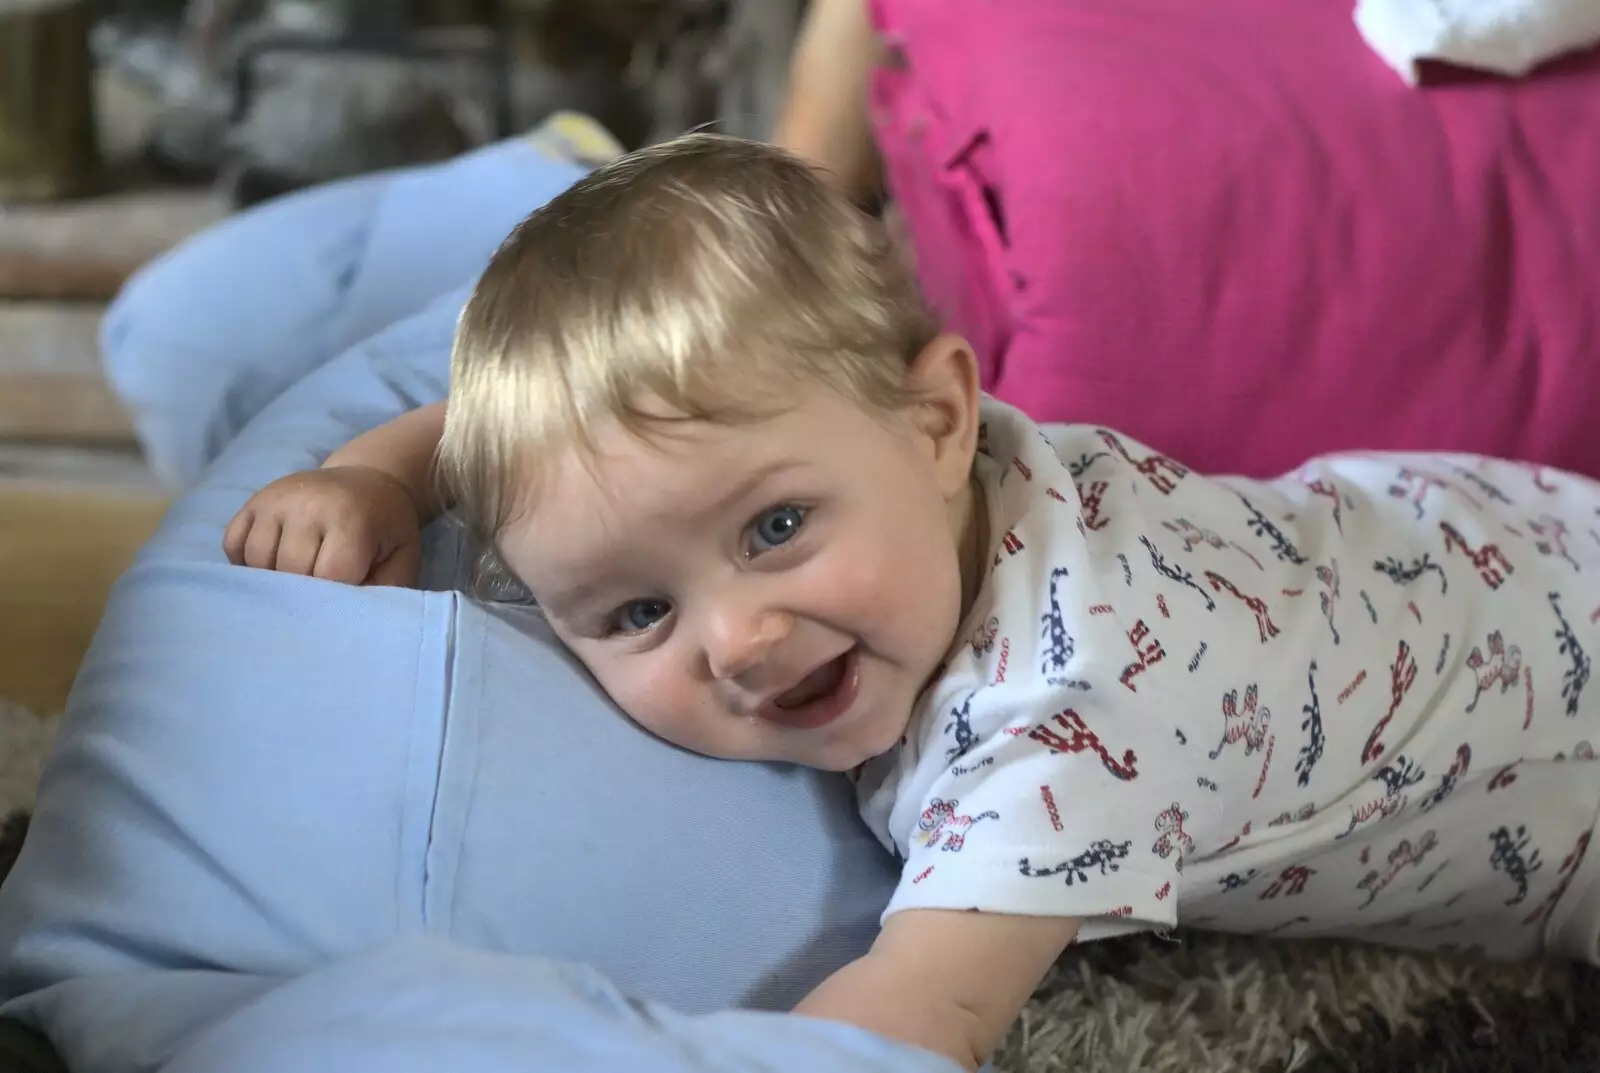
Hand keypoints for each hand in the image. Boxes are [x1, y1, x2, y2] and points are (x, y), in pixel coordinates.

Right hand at [223, 465, 423, 586]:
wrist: (367, 482)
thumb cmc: (385, 529)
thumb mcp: (403, 559)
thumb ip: (386, 591)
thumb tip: (351, 621)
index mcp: (350, 519)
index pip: (328, 578)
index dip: (335, 599)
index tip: (344, 601)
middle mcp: (307, 505)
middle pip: (289, 572)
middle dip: (305, 592)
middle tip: (321, 593)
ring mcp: (275, 501)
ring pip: (256, 561)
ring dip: (273, 580)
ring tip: (299, 579)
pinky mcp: (253, 501)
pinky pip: (233, 545)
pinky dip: (247, 563)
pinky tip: (273, 564)